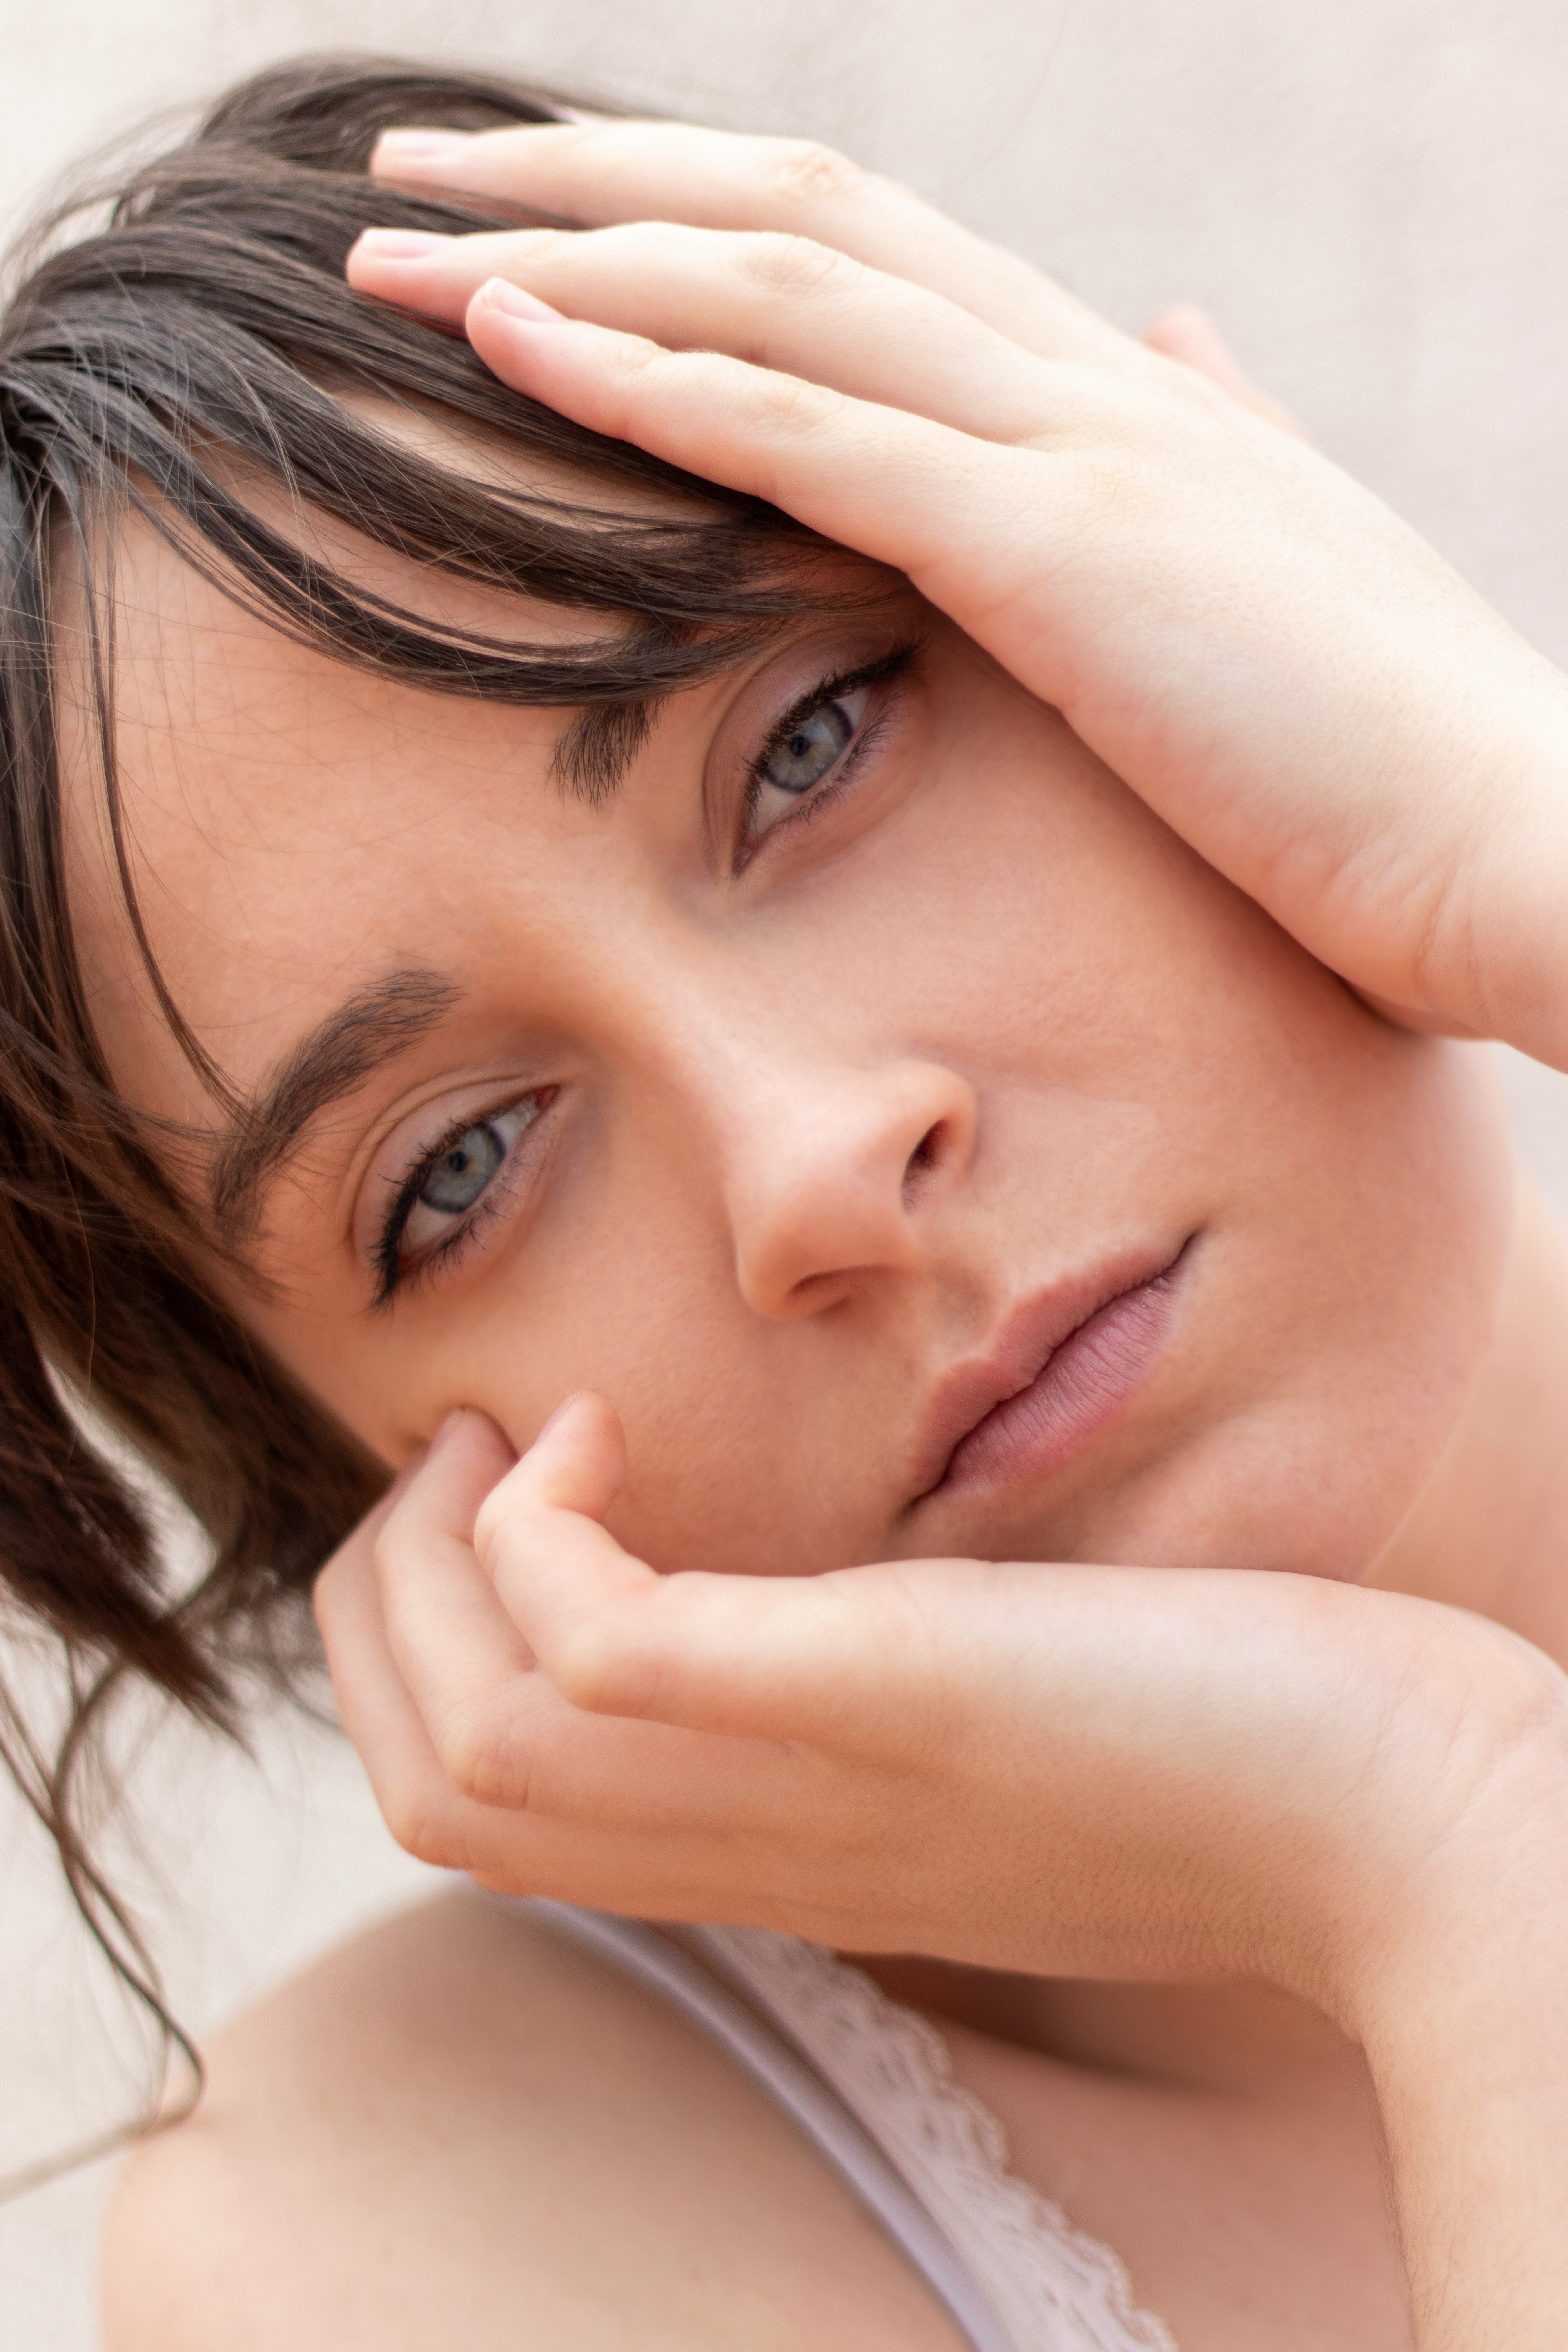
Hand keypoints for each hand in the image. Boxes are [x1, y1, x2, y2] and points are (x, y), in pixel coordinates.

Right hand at [314, 1395, 1563, 2012]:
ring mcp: (799, 1783)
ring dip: (432, 1565)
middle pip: (439, 1794)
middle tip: (466, 1462)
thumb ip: (894, 1706)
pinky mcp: (858, 1696)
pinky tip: (603, 1432)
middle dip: (386, 1611)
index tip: (514, 1508)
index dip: (437, 1662)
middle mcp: (762, 1849)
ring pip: (471, 1747)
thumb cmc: (1239, 1753)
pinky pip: (593, 1650)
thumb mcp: (1010, 1742)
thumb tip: (832, 1616)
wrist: (1409, 1821)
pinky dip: (542, 1532)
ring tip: (511, 1439)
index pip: (501, 1826)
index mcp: (786, 1858)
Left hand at [348, 119, 1567, 1067]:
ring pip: (775, 299)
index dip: (711, 214)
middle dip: (599, 184)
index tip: (571, 212)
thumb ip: (1218, 438)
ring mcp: (1075, 456)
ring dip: (569, 259)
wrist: (1530, 845)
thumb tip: (1171, 336)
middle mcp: (1091, 384)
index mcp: (1130, 401)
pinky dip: (644, 383)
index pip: (884, 254)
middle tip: (427, 169)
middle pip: (800, 224)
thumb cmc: (1409, 758)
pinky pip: (805, 438)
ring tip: (400, 242)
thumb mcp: (1293, 563)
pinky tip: (506, 343)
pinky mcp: (1057, 559)